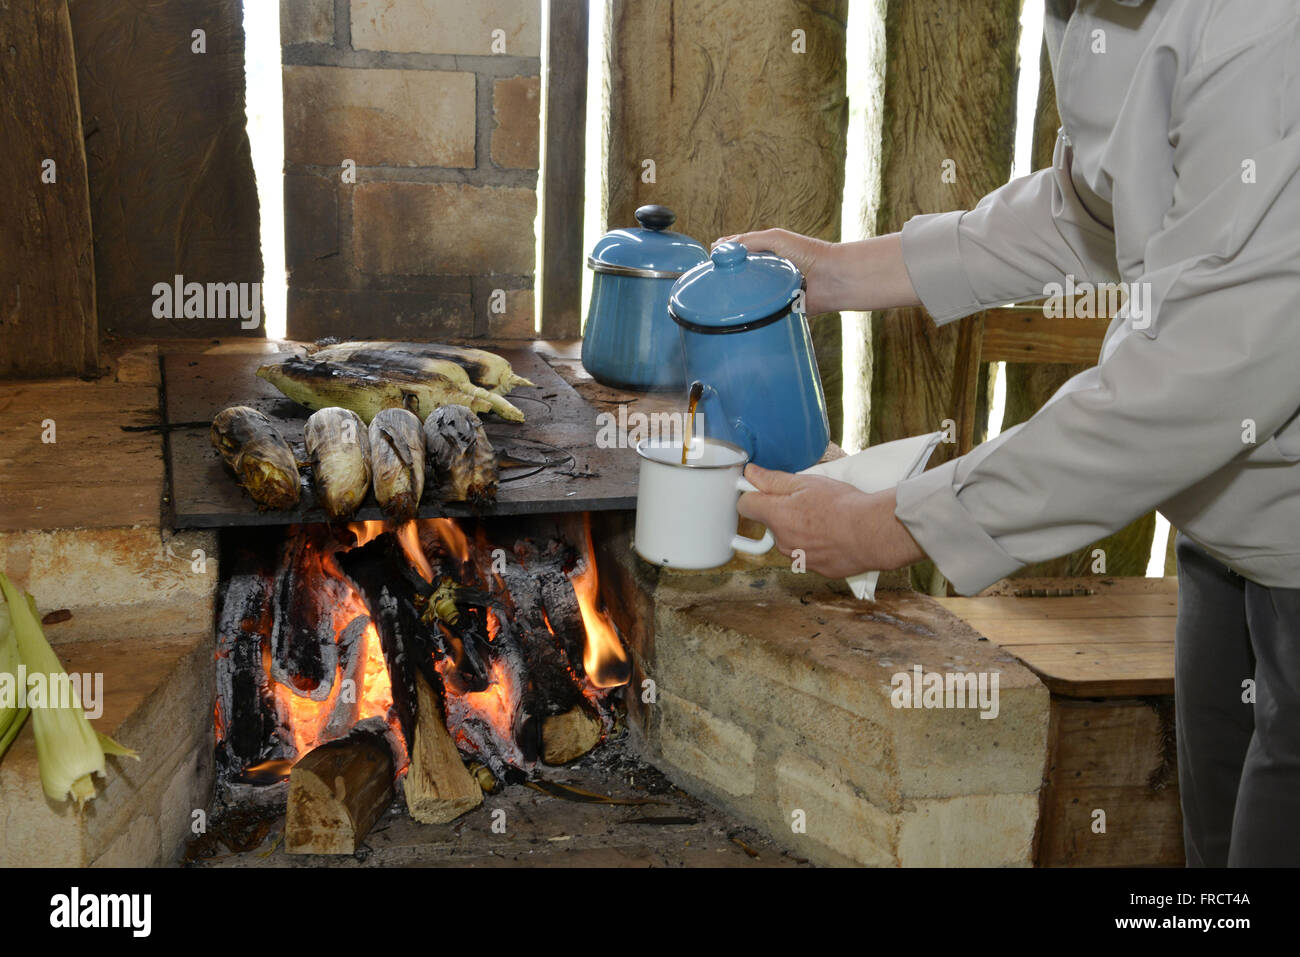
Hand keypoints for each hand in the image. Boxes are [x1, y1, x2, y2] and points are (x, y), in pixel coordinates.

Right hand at [711, 229, 919, 315]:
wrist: (834, 279)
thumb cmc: (808, 253)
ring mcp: (772, 293)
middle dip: (725, 282)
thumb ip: (747, 241)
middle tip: (710, 288)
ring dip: (737, 301)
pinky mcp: (779, 311)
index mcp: (765, 253)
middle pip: (739, 278)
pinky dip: (751, 317)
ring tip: (720, 305)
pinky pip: (761, 316)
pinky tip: (739, 319)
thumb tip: (718, 248)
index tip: (707, 267)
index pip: (736, 254)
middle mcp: (767, 273)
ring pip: (747, 298)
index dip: (722, 259)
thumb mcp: (775, 239)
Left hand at [737, 463, 926, 577]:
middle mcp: (782, 541)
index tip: (762, 489)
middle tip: (807, 501)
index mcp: (776, 516)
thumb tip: (750, 474)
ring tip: (825, 518)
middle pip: (771, 524)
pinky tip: (835, 535)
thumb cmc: (842, 506)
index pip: (745, 505)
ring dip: (801, 530)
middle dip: (783, 513)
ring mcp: (798, 558)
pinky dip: (818, 545)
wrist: (872, 534)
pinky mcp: (816, 569)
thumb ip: (773, 480)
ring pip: (790, 539)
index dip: (752, 494)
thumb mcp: (806, 483)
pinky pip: (809, 554)